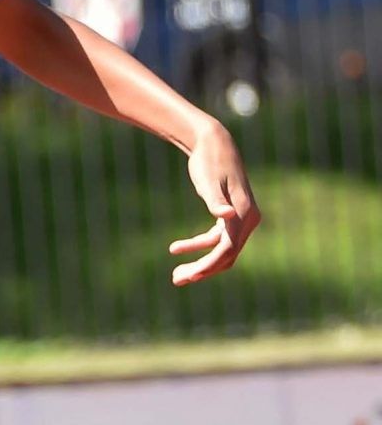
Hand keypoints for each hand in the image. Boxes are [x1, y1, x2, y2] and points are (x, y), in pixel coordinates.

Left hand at [171, 122, 260, 285]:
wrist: (214, 144)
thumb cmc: (209, 161)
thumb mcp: (207, 182)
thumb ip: (216, 201)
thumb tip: (227, 216)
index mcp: (245, 213)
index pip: (229, 248)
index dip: (210, 264)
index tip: (190, 275)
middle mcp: (248, 218)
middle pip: (227, 254)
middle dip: (203, 269)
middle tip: (176, 280)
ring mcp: (241, 218)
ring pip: (222, 250)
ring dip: (201, 262)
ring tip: (176, 273)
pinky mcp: (231, 216)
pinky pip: (217, 239)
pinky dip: (199, 245)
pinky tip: (175, 248)